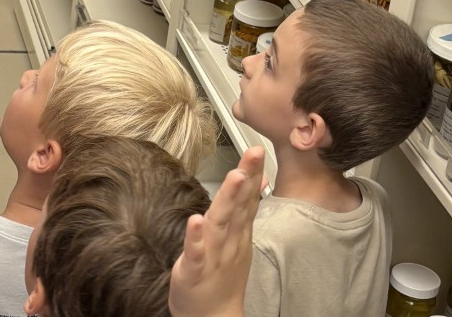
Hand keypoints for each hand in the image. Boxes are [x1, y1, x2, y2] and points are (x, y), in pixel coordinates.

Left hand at [169, 146, 264, 316]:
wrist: (214, 316)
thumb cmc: (222, 274)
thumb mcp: (238, 238)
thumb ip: (244, 209)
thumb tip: (256, 180)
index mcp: (238, 232)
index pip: (248, 198)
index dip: (253, 174)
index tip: (257, 150)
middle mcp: (229, 241)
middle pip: (238, 205)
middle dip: (246, 178)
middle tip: (253, 154)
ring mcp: (213, 255)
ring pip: (220, 224)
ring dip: (228, 200)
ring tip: (235, 178)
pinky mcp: (194, 269)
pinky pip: (196, 251)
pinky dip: (196, 237)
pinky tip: (196, 220)